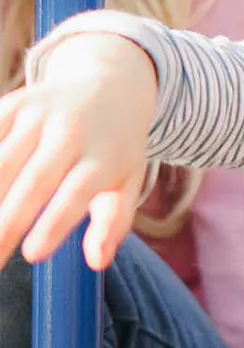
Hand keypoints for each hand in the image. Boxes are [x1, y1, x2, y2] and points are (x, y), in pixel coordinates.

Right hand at [0, 33, 156, 270]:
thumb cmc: (115, 147)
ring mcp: (40, 115)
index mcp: (104, 155)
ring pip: (2, 161)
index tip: (32, 256)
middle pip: (33, 182)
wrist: (111, 86)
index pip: (77, 192)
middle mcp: (72, 132)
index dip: (55, 223)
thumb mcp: (128, 180)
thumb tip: (98, 262)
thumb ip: (114, 222)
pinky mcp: (14, 104)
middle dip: (6, 224)